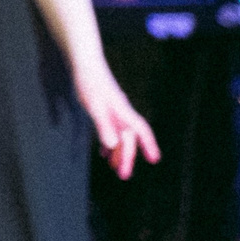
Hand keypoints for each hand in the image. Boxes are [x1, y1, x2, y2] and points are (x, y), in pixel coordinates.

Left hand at [76, 65, 160, 179]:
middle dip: (127, 157)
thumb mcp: (95, 105)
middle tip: (123, 176)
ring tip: (114, 168)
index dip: (149, 144)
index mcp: (123, 111)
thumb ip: (103, 125)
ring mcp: (114, 111)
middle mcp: (122, 112)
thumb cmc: (90, 83)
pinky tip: (104, 152)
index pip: (141, 130)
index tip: (154, 160)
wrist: (84, 64)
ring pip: (120, 135)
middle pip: (128, 138)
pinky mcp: (105, 109)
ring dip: (118, 152)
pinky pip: (111, 130)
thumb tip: (113, 145)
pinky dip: (109, 142)